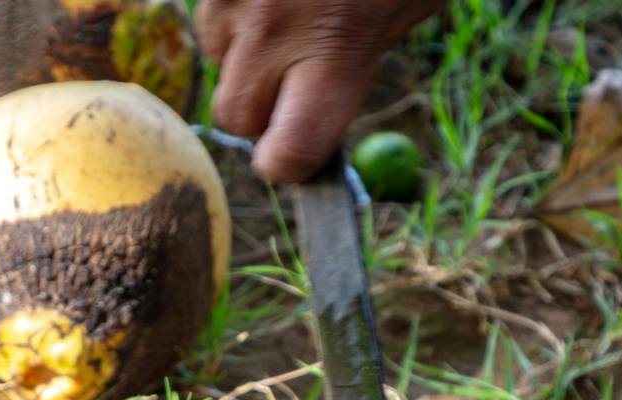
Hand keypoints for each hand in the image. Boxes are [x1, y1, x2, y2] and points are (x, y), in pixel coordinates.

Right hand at [197, 0, 441, 181]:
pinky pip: (210, 5)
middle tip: (294, 78)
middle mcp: (274, 26)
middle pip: (236, 116)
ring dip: (244, 46)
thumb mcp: (411, 5)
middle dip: (261, 108)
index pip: (285, 153)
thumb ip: (359, 62)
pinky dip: (236, 2)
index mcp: (336, 50)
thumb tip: (321, 110)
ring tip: (289, 2)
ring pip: (216, 54)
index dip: (289, 161)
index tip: (296, 153)